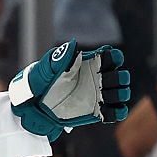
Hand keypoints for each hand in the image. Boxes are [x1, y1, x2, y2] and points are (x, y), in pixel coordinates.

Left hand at [9, 39, 130, 139]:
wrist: (33, 105)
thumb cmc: (39, 82)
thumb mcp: (46, 68)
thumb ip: (60, 56)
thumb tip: (73, 44)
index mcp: (89, 64)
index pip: (113, 57)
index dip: (114, 57)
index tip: (104, 60)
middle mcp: (97, 78)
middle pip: (121, 76)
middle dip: (117, 78)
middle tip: (101, 81)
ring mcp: (99, 95)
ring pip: (123, 93)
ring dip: (118, 94)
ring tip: (102, 95)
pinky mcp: (98, 112)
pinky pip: (118, 112)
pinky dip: (117, 112)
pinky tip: (104, 110)